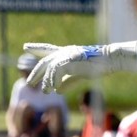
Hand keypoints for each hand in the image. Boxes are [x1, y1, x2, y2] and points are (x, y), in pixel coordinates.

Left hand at [22, 41, 136, 92]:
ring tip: (42, 90)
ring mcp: (67, 55)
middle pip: (45, 61)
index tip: (26, 46)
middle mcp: (65, 52)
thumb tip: (57, 90)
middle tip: (29, 82)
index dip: (37, 48)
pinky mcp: (70, 60)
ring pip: (49, 67)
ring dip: (44, 80)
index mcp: (67, 53)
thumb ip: (68, 81)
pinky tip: (53, 89)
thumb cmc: (99, 65)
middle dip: (36, 72)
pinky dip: (53, 81)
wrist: (110, 59)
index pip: (49, 49)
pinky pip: (56, 72)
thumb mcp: (80, 75)